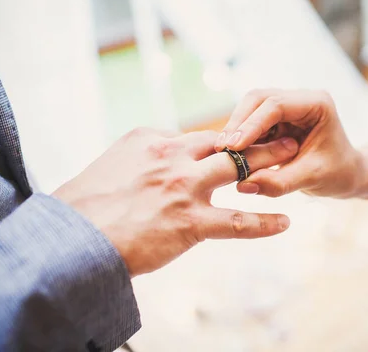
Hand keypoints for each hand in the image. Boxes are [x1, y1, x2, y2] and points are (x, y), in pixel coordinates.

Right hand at [53, 128, 297, 276]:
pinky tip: (285, 222)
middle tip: (283, 130)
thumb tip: (158, 156)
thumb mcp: (113, 163)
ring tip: (294, 156)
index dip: (224, 138)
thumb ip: (141, 155)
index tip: (242, 138)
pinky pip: (237, 222)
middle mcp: (172, 157)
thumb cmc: (85, 204)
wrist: (72, 237)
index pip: (197, 135)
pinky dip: (264, 222)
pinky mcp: (190, 222)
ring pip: (238, 170)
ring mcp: (184, 189)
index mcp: (151, 140)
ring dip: (269, 163)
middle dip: (257, 135)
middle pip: (226, 141)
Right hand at [215, 89, 363, 197]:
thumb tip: (243, 185)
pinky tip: (230, 154)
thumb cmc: (338, 174)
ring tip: (222, 152)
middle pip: (258, 98)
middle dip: (238, 122)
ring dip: (235, 129)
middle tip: (221, 147)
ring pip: (250, 108)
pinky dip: (240, 137)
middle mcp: (300, 99)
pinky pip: (250, 122)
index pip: (277, 105)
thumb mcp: (312, 179)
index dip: (252, 124)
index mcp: (317, 104)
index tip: (233, 145)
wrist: (347, 175)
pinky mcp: (275, 119)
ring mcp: (286, 107)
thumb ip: (279, 183)